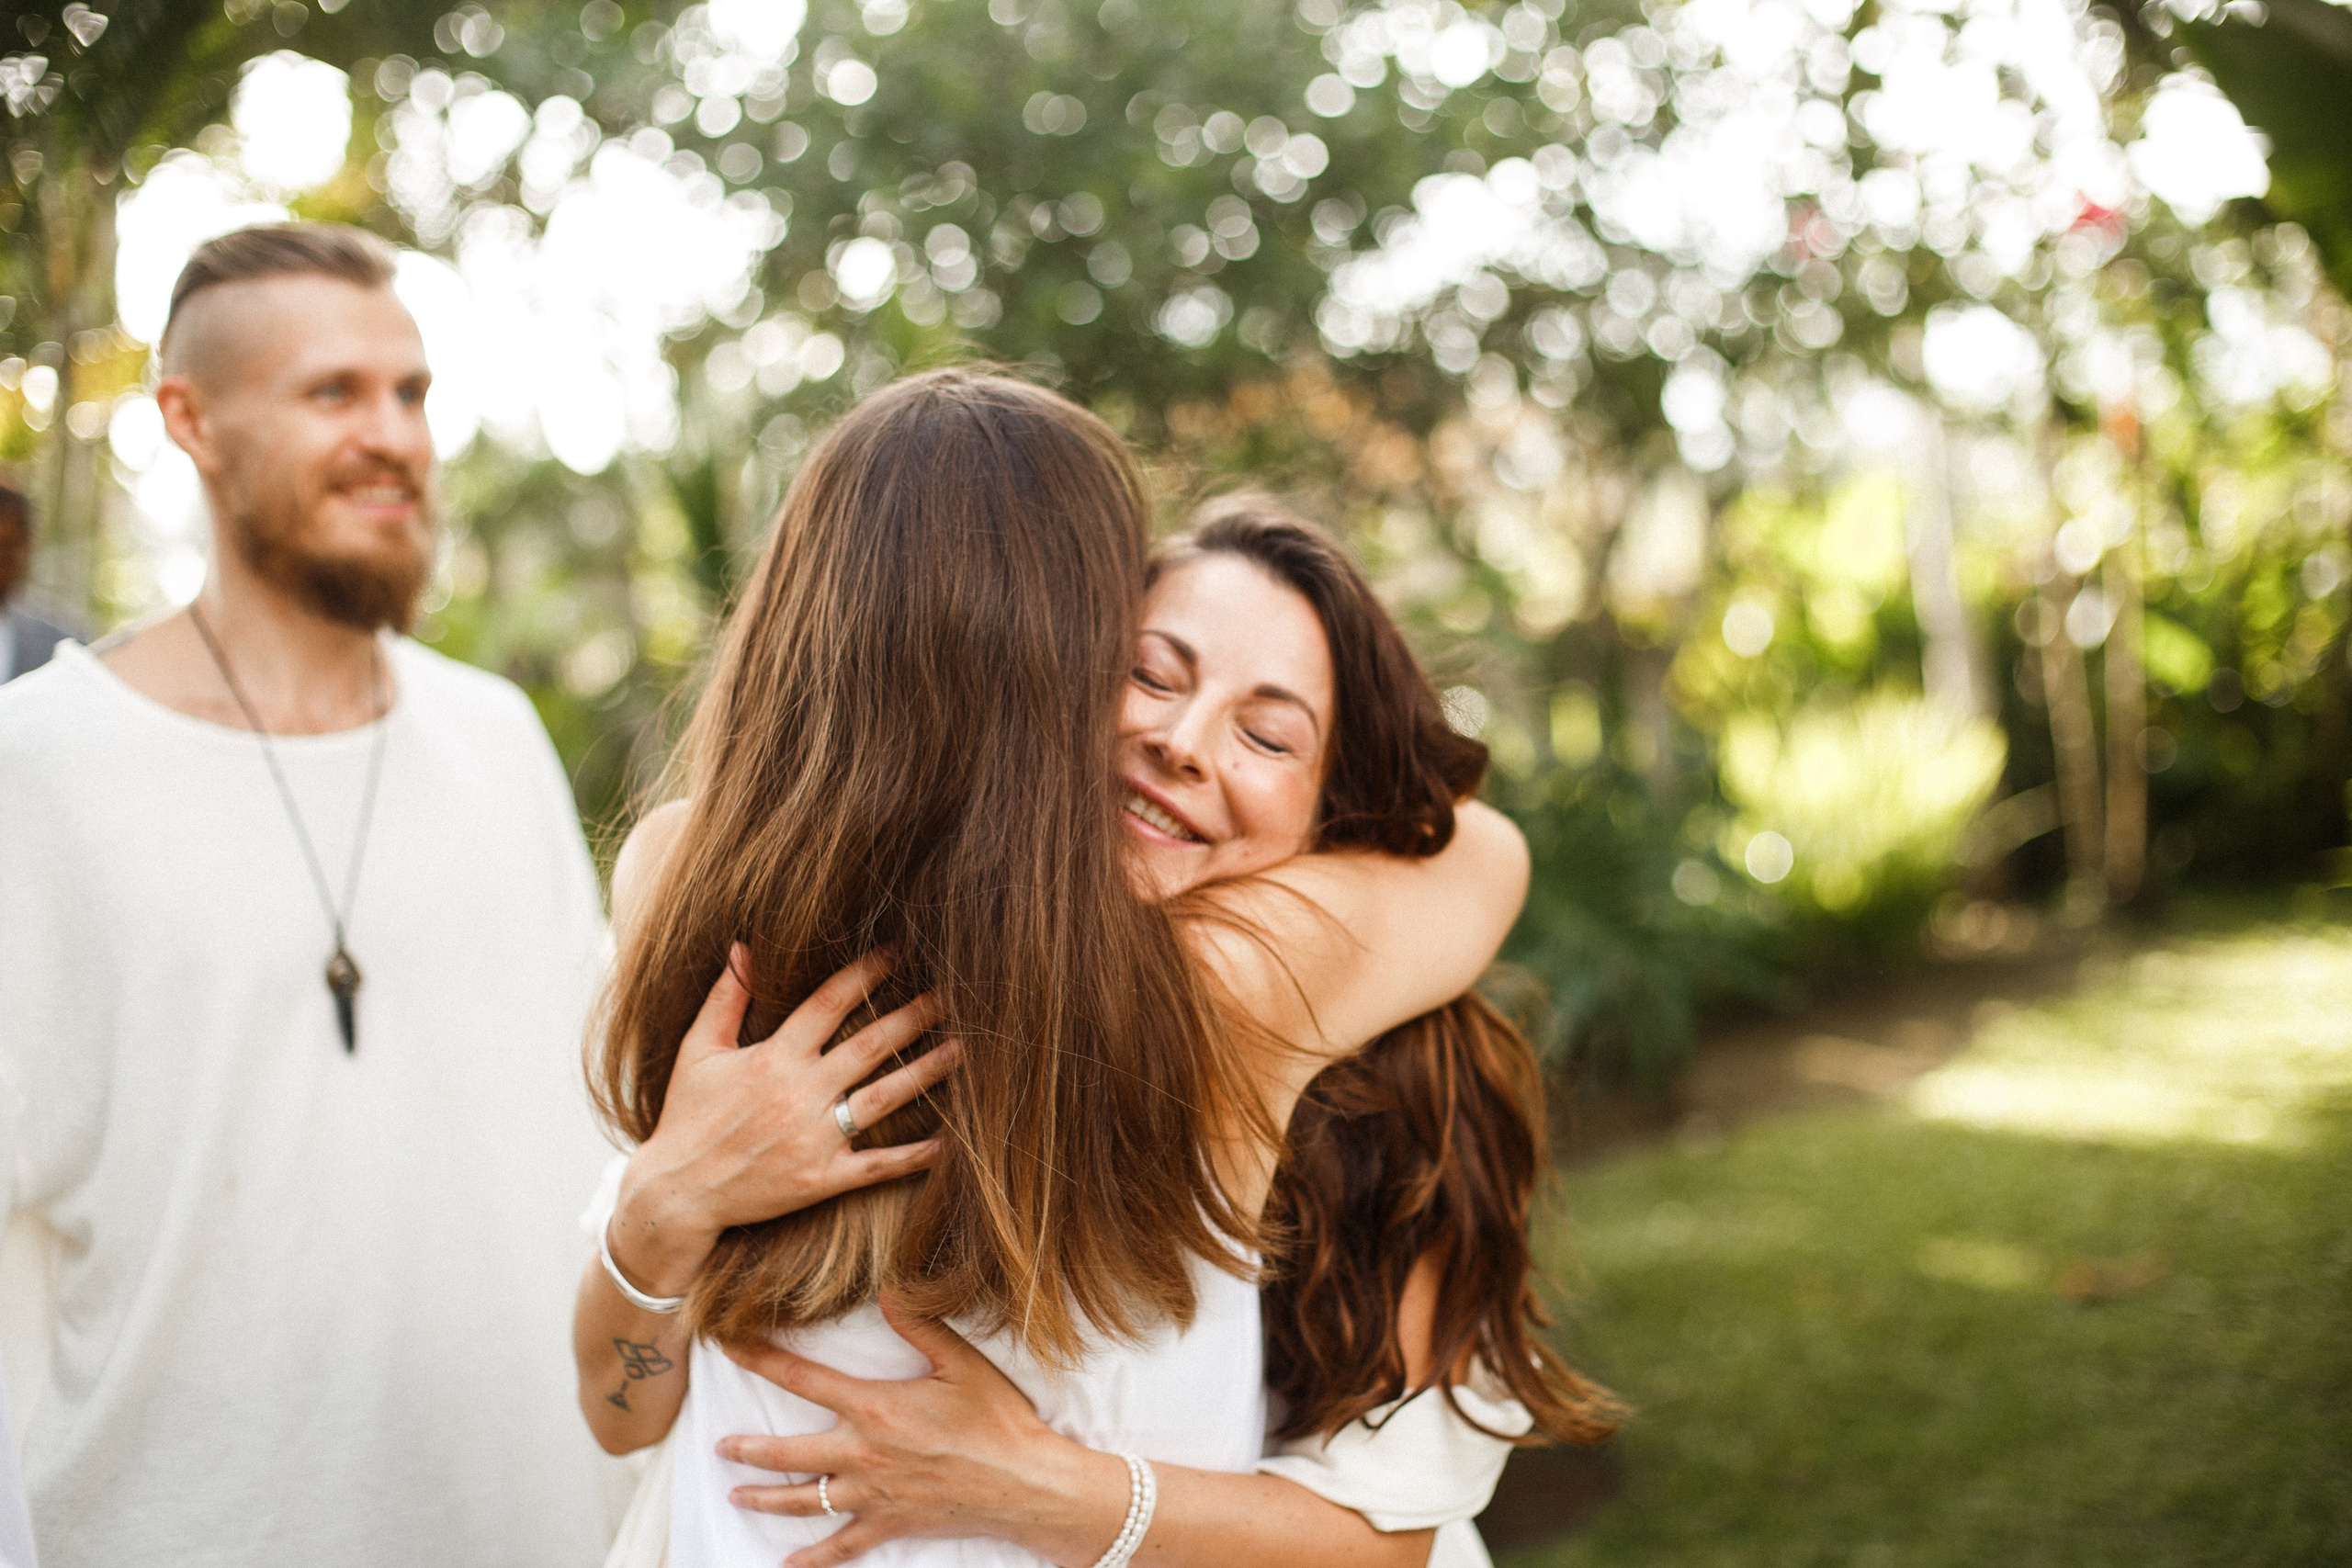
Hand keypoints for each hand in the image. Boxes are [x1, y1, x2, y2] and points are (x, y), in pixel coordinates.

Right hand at [610, 949, 960, 1296]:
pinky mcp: (821, 1178)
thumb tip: (743, 947)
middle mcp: (799, 1093)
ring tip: (962, 1049)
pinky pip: (876, 1165)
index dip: (865, 974)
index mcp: (773, 1057)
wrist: (676, 1193)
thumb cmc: (687, 1117)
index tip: (897, 952)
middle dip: (912, 1016)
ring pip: (883, 1098)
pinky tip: (948, 1142)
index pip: (829, 1003)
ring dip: (925, 1072)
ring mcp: (813, 1137)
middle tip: (951, 994)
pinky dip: (913, 1155)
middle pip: (869, 1045)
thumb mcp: (698, 1051)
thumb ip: (726, 998)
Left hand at [716, 1297, 1129, 1567]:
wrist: (1022, 1483)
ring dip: (764, 1498)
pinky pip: (839, 1546)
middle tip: (720, 1444)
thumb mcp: (960, 1362)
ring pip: (802, 1500)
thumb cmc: (996, 1420)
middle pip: (786, 1452)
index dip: (761, 1360)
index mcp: (873, 1409)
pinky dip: (811, 1558)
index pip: (802, 1379)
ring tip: (737, 1494)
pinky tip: (789, 1563)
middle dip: (747, 1448)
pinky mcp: (887, 1525)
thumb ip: (918, 1324)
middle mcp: (861, 1454)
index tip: (730, 1347)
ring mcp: (870, 1495)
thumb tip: (886, 1287)